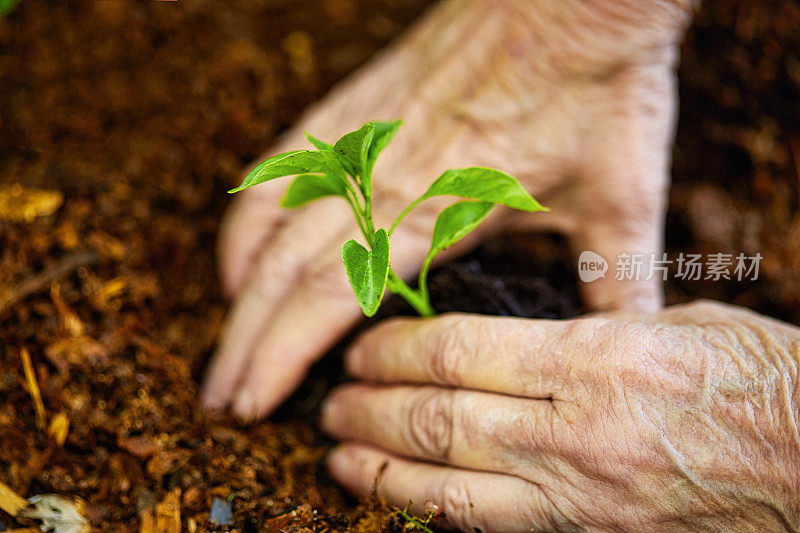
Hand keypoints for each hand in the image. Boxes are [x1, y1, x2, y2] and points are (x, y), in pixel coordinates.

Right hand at [202, 0, 694, 417]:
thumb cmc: (596, 86)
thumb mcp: (622, 195)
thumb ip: (619, 280)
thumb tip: (632, 345)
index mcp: (439, 205)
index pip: (334, 293)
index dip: (284, 354)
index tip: (256, 404)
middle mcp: (381, 173)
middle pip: (284, 271)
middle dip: (244, 344)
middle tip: (220, 400)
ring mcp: (361, 134)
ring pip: (270, 221)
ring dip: (238, 290)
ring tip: (227, 346)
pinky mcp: (356, 104)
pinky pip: (280, 166)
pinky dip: (250, 218)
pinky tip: (244, 255)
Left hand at [321, 300, 799, 531]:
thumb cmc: (754, 377)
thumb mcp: (671, 325)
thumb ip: (586, 331)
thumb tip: (520, 339)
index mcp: (592, 359)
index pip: (454, 351)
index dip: (392, 350)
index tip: (362, 348)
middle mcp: (572, 431)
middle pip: (435, 420)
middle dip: (369, 412)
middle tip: (332, 404)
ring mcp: (577, 497)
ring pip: (446, 489)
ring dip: (379, 475)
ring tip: (338, 460)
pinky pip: (490, 530)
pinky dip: (433, 517)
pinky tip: (401, 504)